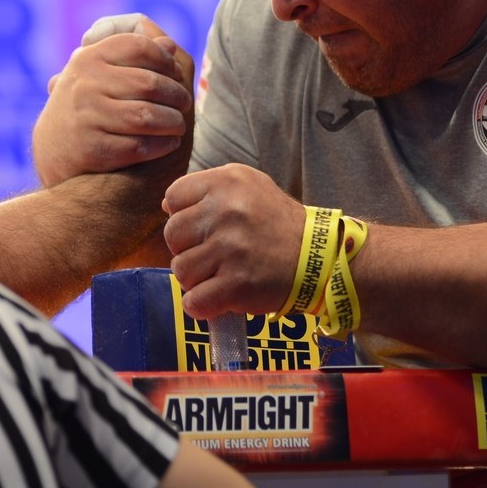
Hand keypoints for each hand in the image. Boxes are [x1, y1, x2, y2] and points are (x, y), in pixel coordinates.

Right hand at [32, 14, 194, 186]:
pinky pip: (139, 145)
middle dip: (177, 94)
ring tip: (179, 125)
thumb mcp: (98, 74)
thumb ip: (132, 57)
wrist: (53, 152)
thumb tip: (170, 45)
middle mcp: (84, 85)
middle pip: (149, 83)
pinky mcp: (91, 150)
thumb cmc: (88, 106)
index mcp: (87, 59)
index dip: (165, 59)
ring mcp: (85, 117)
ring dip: (173, 122)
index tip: (176, 71)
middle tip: (185, 104)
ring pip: (147, 116)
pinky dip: (162, 145)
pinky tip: (169, 143)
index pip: (138, 46)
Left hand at [162, 164, 306, 317]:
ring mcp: (231, 248)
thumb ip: (208, 191)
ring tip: (222, 275)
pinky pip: (194, 301)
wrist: (319, 258)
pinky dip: (203, 305)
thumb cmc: (278, 223)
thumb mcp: (249, 186)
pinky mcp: (236, 283)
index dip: (185, 216)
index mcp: (227, 182)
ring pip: (180, 270)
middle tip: (216, 254)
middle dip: (188, 248)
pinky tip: (221, 297)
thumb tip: (167, 208)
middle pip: (172, 235)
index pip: (173, 197)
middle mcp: (227, 210)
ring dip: (197, 279)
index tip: (206, 228)